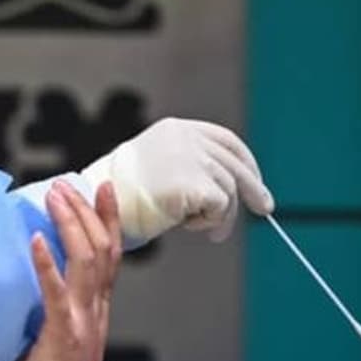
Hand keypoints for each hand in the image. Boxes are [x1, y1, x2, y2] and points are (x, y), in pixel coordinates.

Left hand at [13, 180, 121, 360]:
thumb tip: (18, 287)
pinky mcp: (62, 333)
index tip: (103, 188)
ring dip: (70, 224)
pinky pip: (56, 292)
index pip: (110, 253)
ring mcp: (81, 319)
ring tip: (54, 196)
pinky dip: (46, 264)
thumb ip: (45, 311)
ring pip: (86, 260)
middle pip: (101, 248)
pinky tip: (35, 240)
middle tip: (69, 183)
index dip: (108, 219)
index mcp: (96, 308)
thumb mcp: (53, 338)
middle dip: (87, 211)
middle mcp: (95, 308)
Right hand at [79, 117, 274, 243]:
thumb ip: (188, 168)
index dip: (245, 161)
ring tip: (205, 230)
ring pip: (229, 190)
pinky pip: (220, 206)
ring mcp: (192, 159)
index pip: (225, 141)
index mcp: (177, 130)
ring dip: (221, 216)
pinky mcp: (194, 183)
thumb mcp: (157, 169)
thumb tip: (228, 187)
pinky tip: (189, 226)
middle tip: (265, 208)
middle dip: (253, 188)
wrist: (95, 205)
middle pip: (234, 164)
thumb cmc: (119, 196)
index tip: (253, 180)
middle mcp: (187, 139)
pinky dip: (210, 221)